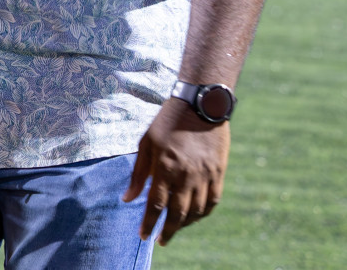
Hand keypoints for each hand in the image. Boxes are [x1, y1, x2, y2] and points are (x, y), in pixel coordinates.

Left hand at [123, 98, 230, 244]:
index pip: (156, 204)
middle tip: (160, 241)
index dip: (149, 223)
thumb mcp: (146, 143)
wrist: (200, 106)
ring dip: (185, 224)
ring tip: (175, 229)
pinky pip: (212, 201)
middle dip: (168, 230)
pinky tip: (194, 217)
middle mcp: (186, 175)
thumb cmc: (167, 122)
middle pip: (177, 213)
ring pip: (196, 211)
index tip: (143, 236)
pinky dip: (203, 213)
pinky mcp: (218, 173)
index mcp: (165, 167)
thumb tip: (128, 199)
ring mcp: (205, 175)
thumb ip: (138, 174)